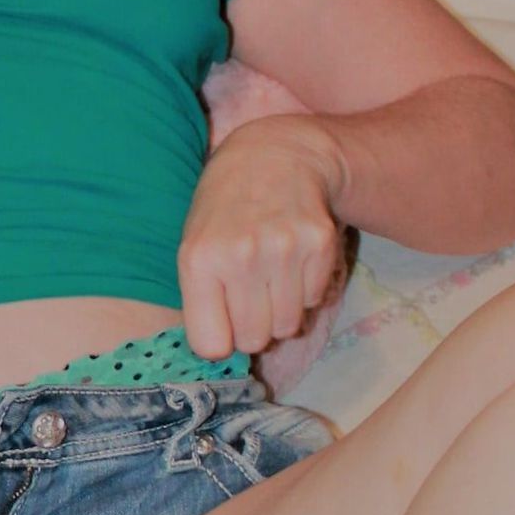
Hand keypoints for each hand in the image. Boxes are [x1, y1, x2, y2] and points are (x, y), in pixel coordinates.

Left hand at [177, 113, 345, 360]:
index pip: (212, 346)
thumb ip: (201, 303)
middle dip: (252, 327)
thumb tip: (223, 358)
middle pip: (253, 341)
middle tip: (250, 296)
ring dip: (281, 312)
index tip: (222, 320)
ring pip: (288, 327)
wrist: (276, 155)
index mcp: (200, 260)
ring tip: (271, 276)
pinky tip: (293, 261)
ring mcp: (284, 248)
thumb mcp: (193, 247)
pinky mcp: (320, 244)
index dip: (218, 339)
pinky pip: (314, 301)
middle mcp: (241, 255)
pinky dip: (306, 291)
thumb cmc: (225, 210)